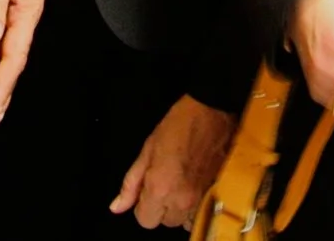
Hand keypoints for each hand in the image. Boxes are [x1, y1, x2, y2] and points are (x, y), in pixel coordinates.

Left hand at [109, 94, 234, 228]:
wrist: (212, 111)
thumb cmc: (177, 125)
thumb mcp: (146, 150)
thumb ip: (130, 184)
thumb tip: (116, 207)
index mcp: (160, 189)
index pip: (145, 220)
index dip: (142, 206)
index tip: (146, 189)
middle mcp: (182, 200)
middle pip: (165, 222)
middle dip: (161, 207)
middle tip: (164, 181)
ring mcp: (202, 198)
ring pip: (185, 221)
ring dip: (180, 208)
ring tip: (181, 184)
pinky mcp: (217, 193)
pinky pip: (203, 212)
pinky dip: (197, 205)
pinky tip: (194, 183)